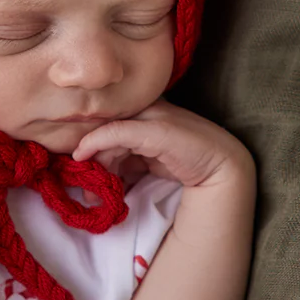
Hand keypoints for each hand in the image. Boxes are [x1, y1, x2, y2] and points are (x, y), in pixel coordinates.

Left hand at [72, 99, 252, 190]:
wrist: (221, 169)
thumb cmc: (184, 165)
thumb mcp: (145, 163)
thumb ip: (123, 161)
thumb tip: (90, 170)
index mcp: (143, 112)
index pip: (108, 123)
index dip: (90, 144)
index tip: (78, 168)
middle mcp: (146, 108)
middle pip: (105, 126)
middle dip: (91, 156)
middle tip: (84, 187)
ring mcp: (152, 115)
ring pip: (108, 131)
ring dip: (96, 160)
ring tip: (93, 191)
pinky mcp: (156, 127)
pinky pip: (117, 132)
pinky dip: (96, 142)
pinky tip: (82, 155)